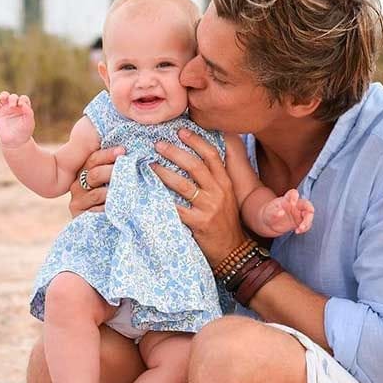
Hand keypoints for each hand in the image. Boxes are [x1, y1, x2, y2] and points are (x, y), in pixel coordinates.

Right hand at [0, 91, 34, 148]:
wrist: (15, 142)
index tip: (21, 106)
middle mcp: (15, 107)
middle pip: (13, 96)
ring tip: (3, 98)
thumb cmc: (24, 132)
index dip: (22, 99)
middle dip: (13, 99)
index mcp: (24, 108)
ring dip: (4, 95)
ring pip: (4, 97)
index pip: (23, 98)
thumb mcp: (29, 122)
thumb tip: (22, 103)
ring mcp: (6, 109)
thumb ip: (28, 112)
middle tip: (12, 106)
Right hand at [68, 146, 124, 215]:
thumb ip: (115, 166)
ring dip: (114, 191)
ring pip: (97, 193)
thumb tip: (126, 151)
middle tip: (128, 171)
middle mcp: (78, 184)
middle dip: (112, 171)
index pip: (94, 159)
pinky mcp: (78, 215)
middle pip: (95, 174)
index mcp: (85, 170)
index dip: (108, 154)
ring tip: (127, 190)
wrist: (108, 225)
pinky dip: (109, 208)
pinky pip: (97, 210)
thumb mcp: (112, 180)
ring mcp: (77, 200)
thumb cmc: (113, 197)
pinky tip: (119, 207)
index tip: (123, 151)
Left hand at [151, 128, 245, 266]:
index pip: (211, 155)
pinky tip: (149, 193)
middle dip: (175, 152)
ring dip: (164, 172)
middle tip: (158, 144)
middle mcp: (218, 192)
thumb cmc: (225, 220)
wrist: (233, 251)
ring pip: (183, 184)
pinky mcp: (198, 223)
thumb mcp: (227, 195)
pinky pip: (176, 208)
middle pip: (195, 165)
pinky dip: (162, 200)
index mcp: (225, 182)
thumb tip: (197, 154)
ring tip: (149, 165)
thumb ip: (215, 177)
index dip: (196, 141)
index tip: (180, 131)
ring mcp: (209, 208)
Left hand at [261, 189, 313, 235]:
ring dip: (307, 222)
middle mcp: (295, 205)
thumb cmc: (269, 214)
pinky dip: (305, 228)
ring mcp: (299, 213)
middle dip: (309, 209)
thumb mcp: (269, 213)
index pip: (293, 193)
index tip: (292, 203)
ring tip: (300, 229)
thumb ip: (274, 212)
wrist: (269, 223)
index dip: (295, 196)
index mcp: (287, 199)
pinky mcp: (300, 222)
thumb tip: (281, 212)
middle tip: (303, 218)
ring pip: (309, 215)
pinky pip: (307, 224)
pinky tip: (297, 231)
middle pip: (306, 204)